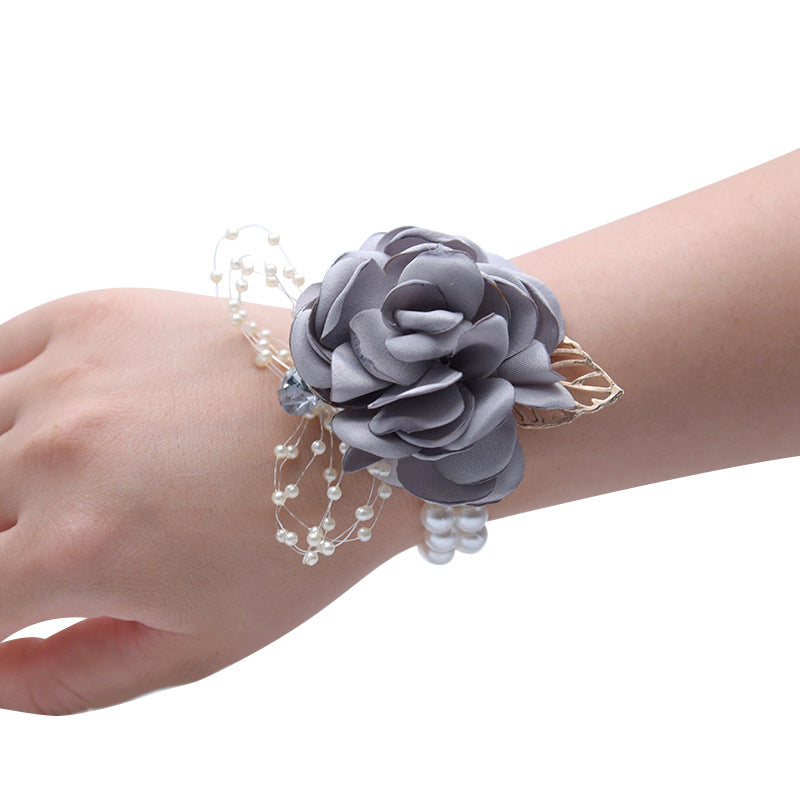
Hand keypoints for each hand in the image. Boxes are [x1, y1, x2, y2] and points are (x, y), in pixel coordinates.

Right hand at [0, 289, 415, 713]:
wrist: (364, 424)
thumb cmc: (300, 537)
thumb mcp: (200, 644)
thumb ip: (72, 677)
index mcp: (76, 550)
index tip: (21, 601)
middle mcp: (55, 455)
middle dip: (4, 543)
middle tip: (58, 541)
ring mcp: (70, 376)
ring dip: (4, 476)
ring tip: (71, 486)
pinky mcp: (94, 316)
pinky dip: (1, 398)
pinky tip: (45, 422)